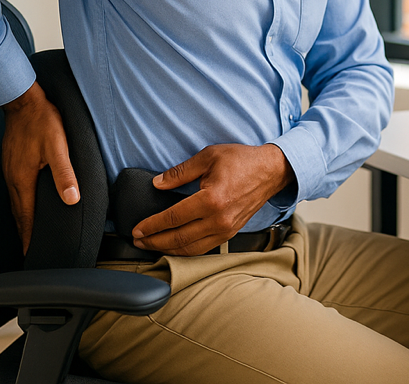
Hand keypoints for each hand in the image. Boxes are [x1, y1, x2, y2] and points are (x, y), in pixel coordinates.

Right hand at [1, 81, 79, 253]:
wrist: (23, 100)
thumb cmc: (42, 121)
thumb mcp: (58, 146)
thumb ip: (64, 174)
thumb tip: (71, 199)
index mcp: (23, 180)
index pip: (26, 217)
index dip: (29, 237)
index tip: (31, 253)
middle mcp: (13, 180)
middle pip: (18, 215)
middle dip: (24, 234)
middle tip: (30, 251)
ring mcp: (9, 171)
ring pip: (16, 204)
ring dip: (22, 221)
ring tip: (29, 234)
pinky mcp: (11, 164)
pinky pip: (15, 191)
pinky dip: (20, 205)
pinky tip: (27, 205)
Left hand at [132, 143, 294, 256]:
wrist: (271, 171)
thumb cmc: (242, 161)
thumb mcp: (208, 157)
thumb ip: (180, 172)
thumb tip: (158, 183)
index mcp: (211, 200)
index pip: (173, 217)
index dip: (152, 225)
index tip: (137, 228)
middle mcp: (219, 219)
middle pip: (179, 238)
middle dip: (154, 241)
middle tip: (137, 240)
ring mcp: (226, 229)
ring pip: (191, 248)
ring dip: (168, 249)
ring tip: (151, 246)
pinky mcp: (231, 233)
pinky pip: (204, 248)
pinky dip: (186, 250)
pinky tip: (175, 246)